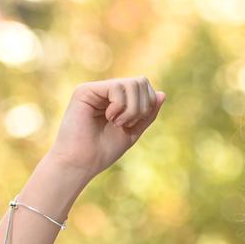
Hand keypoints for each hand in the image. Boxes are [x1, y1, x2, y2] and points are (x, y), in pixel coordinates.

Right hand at [44, 77, 164, 179]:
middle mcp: (105, 91)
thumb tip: (162, 93)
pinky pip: (117, 87)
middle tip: (127, 123)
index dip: (149, 104)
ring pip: (131, 83)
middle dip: (142, 106)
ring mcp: (95, 89)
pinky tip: (109, 117)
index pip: (144, 86)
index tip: (135, 123)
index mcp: (117, 100)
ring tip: (117, 122)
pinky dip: (120, 106)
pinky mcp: (85, 90)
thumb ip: (147, 113)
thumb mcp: (133, 131)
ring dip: (132, 109)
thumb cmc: (104, 150)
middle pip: (140, 81)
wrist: (82, 162)